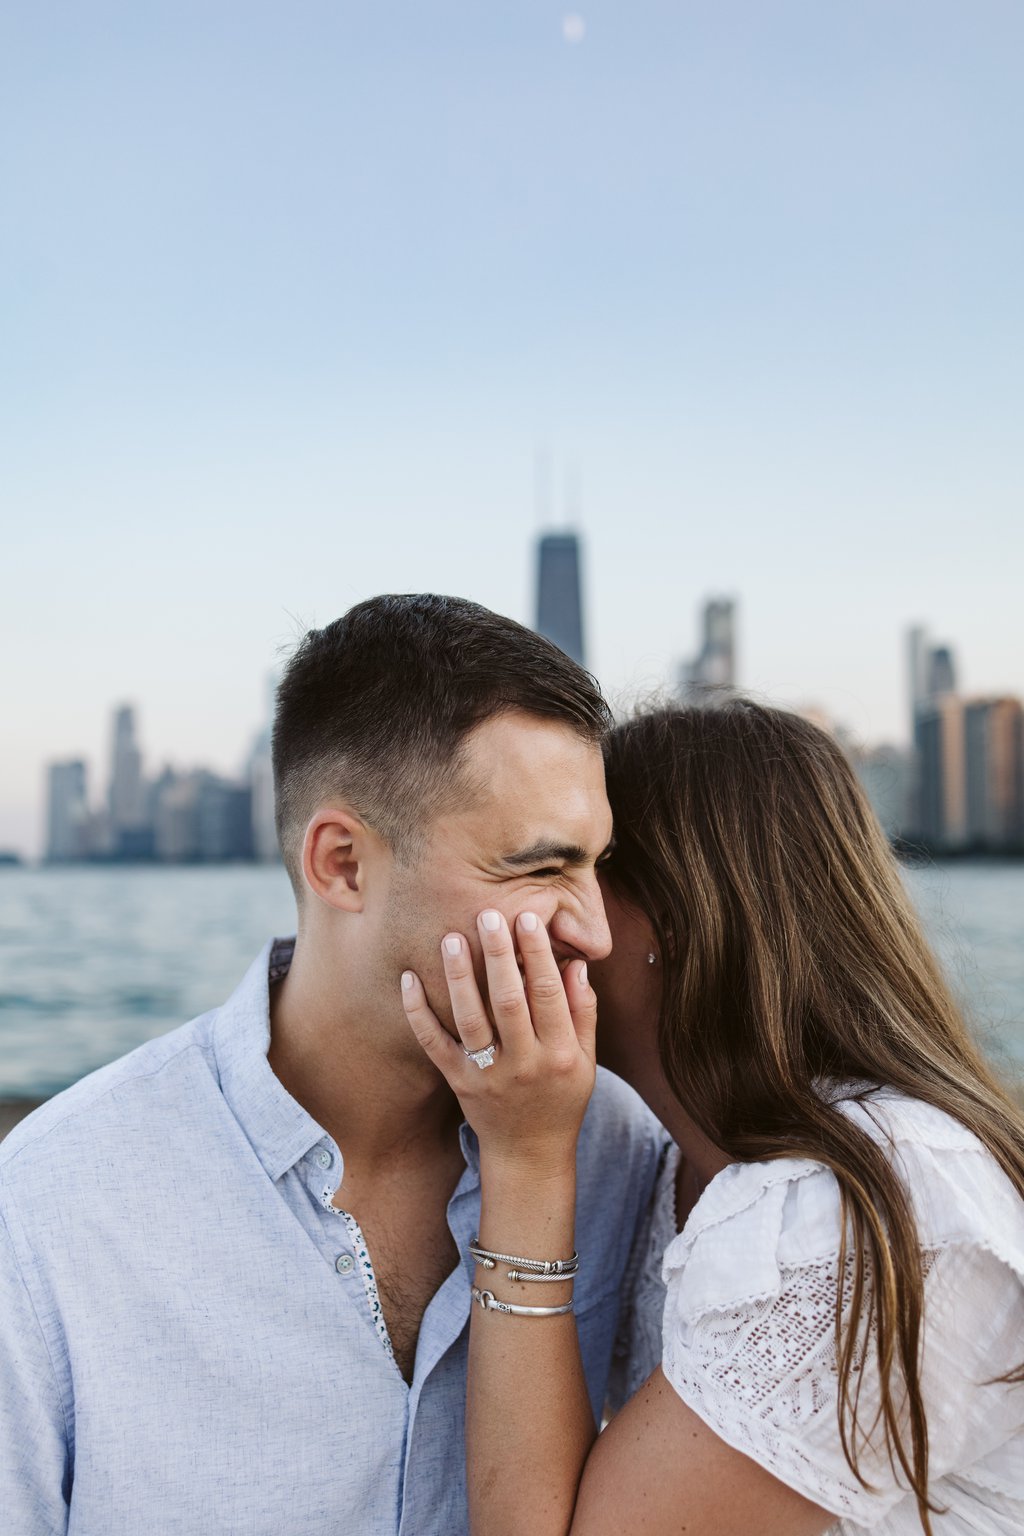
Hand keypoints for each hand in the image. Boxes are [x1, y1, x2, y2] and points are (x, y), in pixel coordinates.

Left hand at [401, 909, 596, 1175]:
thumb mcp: (586, 1060)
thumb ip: (583, 1011)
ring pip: (471, 1020)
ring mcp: (487, 1075)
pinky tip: (409, 979)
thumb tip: (576, 963)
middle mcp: (524, 1064)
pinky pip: (434, 1044)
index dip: (539, 954)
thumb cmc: (562, 1099)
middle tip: (488, 914)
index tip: (528, 918)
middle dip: (500, 956)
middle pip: (509, 1002)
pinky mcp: (458, 1082)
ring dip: (460, 977)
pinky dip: (419, 1012)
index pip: (549, 994)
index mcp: (561, 1055)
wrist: (528, 1154)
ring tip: (452, 938)